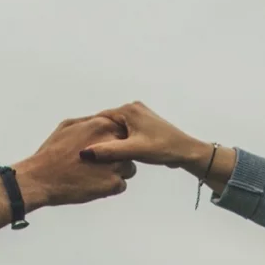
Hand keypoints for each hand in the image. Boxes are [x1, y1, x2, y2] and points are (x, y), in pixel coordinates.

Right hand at [15, 115, 134, 207]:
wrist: (41, 178)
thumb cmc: (52, 152)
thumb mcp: (67, 126)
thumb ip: (88, 122)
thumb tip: (101, 120)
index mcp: (102, 125)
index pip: (122, 131)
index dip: (114, 142)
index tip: (103, 150)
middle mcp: (112, 142)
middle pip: (128, 149)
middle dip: (117, 157)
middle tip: (99, 165)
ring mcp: (115, 163)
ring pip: (128, 168)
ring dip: (116, 173)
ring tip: (95, 175)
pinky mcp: (113, 183)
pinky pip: (121, 185)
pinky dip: (110, 187)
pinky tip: (93, 184)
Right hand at [82, 102, 235, 188]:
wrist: (186, 151)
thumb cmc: (163, 148)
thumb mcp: (133, 151)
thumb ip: (109, 151)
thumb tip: (85, 153)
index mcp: (129, 110)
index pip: (100, 118)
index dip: (90, 132)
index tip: (78, 146)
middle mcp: (133, 108)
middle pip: (108, 123)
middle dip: (100, 137)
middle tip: (86, 154)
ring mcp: (139, 116)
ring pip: (116, 129)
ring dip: (110, 141)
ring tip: (99, 156)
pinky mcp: (143, 125)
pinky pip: (124, 132)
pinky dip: (119, 142)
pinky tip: (115, 155)